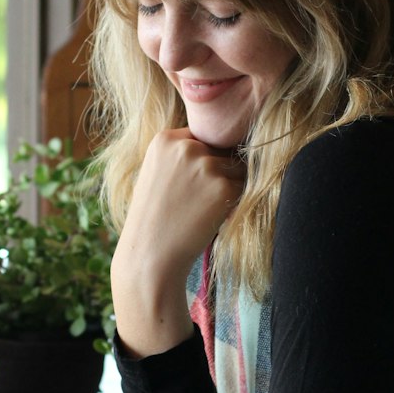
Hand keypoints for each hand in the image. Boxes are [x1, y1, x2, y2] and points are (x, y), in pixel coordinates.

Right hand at [111, 129, 244, 357]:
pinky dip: (233, 203)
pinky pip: (243, 188)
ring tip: (200, 209)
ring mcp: (205, 165)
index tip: (188, 184)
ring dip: (228, 187)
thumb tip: (223, 146)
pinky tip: (209, 216)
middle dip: (217, 172)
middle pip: (222, 150)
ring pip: (236, 168)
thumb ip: (182, 155)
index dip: (202, 161)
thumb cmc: (154, 218)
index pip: (202, 137)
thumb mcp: (157, 173)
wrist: (150, 255)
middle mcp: (186, 146)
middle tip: (194, 200)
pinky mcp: (223, 186)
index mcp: (165, 139)